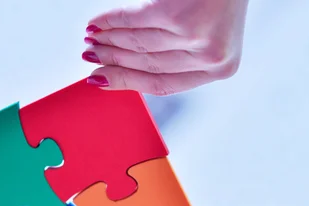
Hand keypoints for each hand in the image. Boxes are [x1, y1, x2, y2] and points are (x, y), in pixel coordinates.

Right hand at [82, 0, 248, 94]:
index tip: (101, 79)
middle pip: (147, 65)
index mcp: (220, 67)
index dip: (125, 82)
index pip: (162, 84)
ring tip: (91, 37)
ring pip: (139, 44)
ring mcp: (199, 38)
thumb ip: (174, 52)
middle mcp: (212, 58)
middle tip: (89, 54)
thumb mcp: (202, 31)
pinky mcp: (185, 17)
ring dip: (108, 40)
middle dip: (111, 59)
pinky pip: (136, 21)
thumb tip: (123, 65)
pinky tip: (97, 22)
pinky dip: (111, 20)